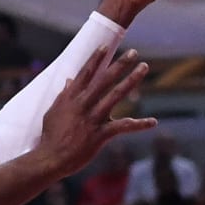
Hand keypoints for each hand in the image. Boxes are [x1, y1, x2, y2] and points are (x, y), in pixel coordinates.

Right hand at [38, 48, 155, 179]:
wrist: (50, 158)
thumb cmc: (50, 136)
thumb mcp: (53, 112)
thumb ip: (63, 95)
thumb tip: (70, 80)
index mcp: (71, 98)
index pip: (85, 74)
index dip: (96, 59)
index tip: (106, 46)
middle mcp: (83, 105)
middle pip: (103, 79)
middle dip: (119, 64)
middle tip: (133, 52)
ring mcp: (93, 119)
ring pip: (115, 95)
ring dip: (131, 80)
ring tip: (143, 68)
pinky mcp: (100, 134)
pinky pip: (123, 127)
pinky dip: (139, 124)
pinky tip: (153, 122)